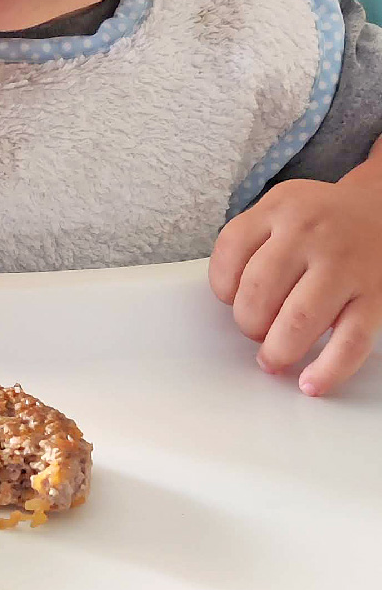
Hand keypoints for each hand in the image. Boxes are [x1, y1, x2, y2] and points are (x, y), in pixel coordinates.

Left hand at [209, 178, 381, 395]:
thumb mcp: (283, 207)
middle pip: (259, 292)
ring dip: (278, 350)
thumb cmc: (324, 219)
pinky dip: (327, 369)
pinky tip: (311, 382)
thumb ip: (253, 243)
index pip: (230, 251)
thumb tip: (231, 301)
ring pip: (298, 321)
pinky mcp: (377, 296)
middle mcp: (310, 234)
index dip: (223, 285)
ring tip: (274, 358)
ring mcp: (345, 265)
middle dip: (249, 322)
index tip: (230, 298)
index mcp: (280, 208)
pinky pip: (349, 342)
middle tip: (255, 330)